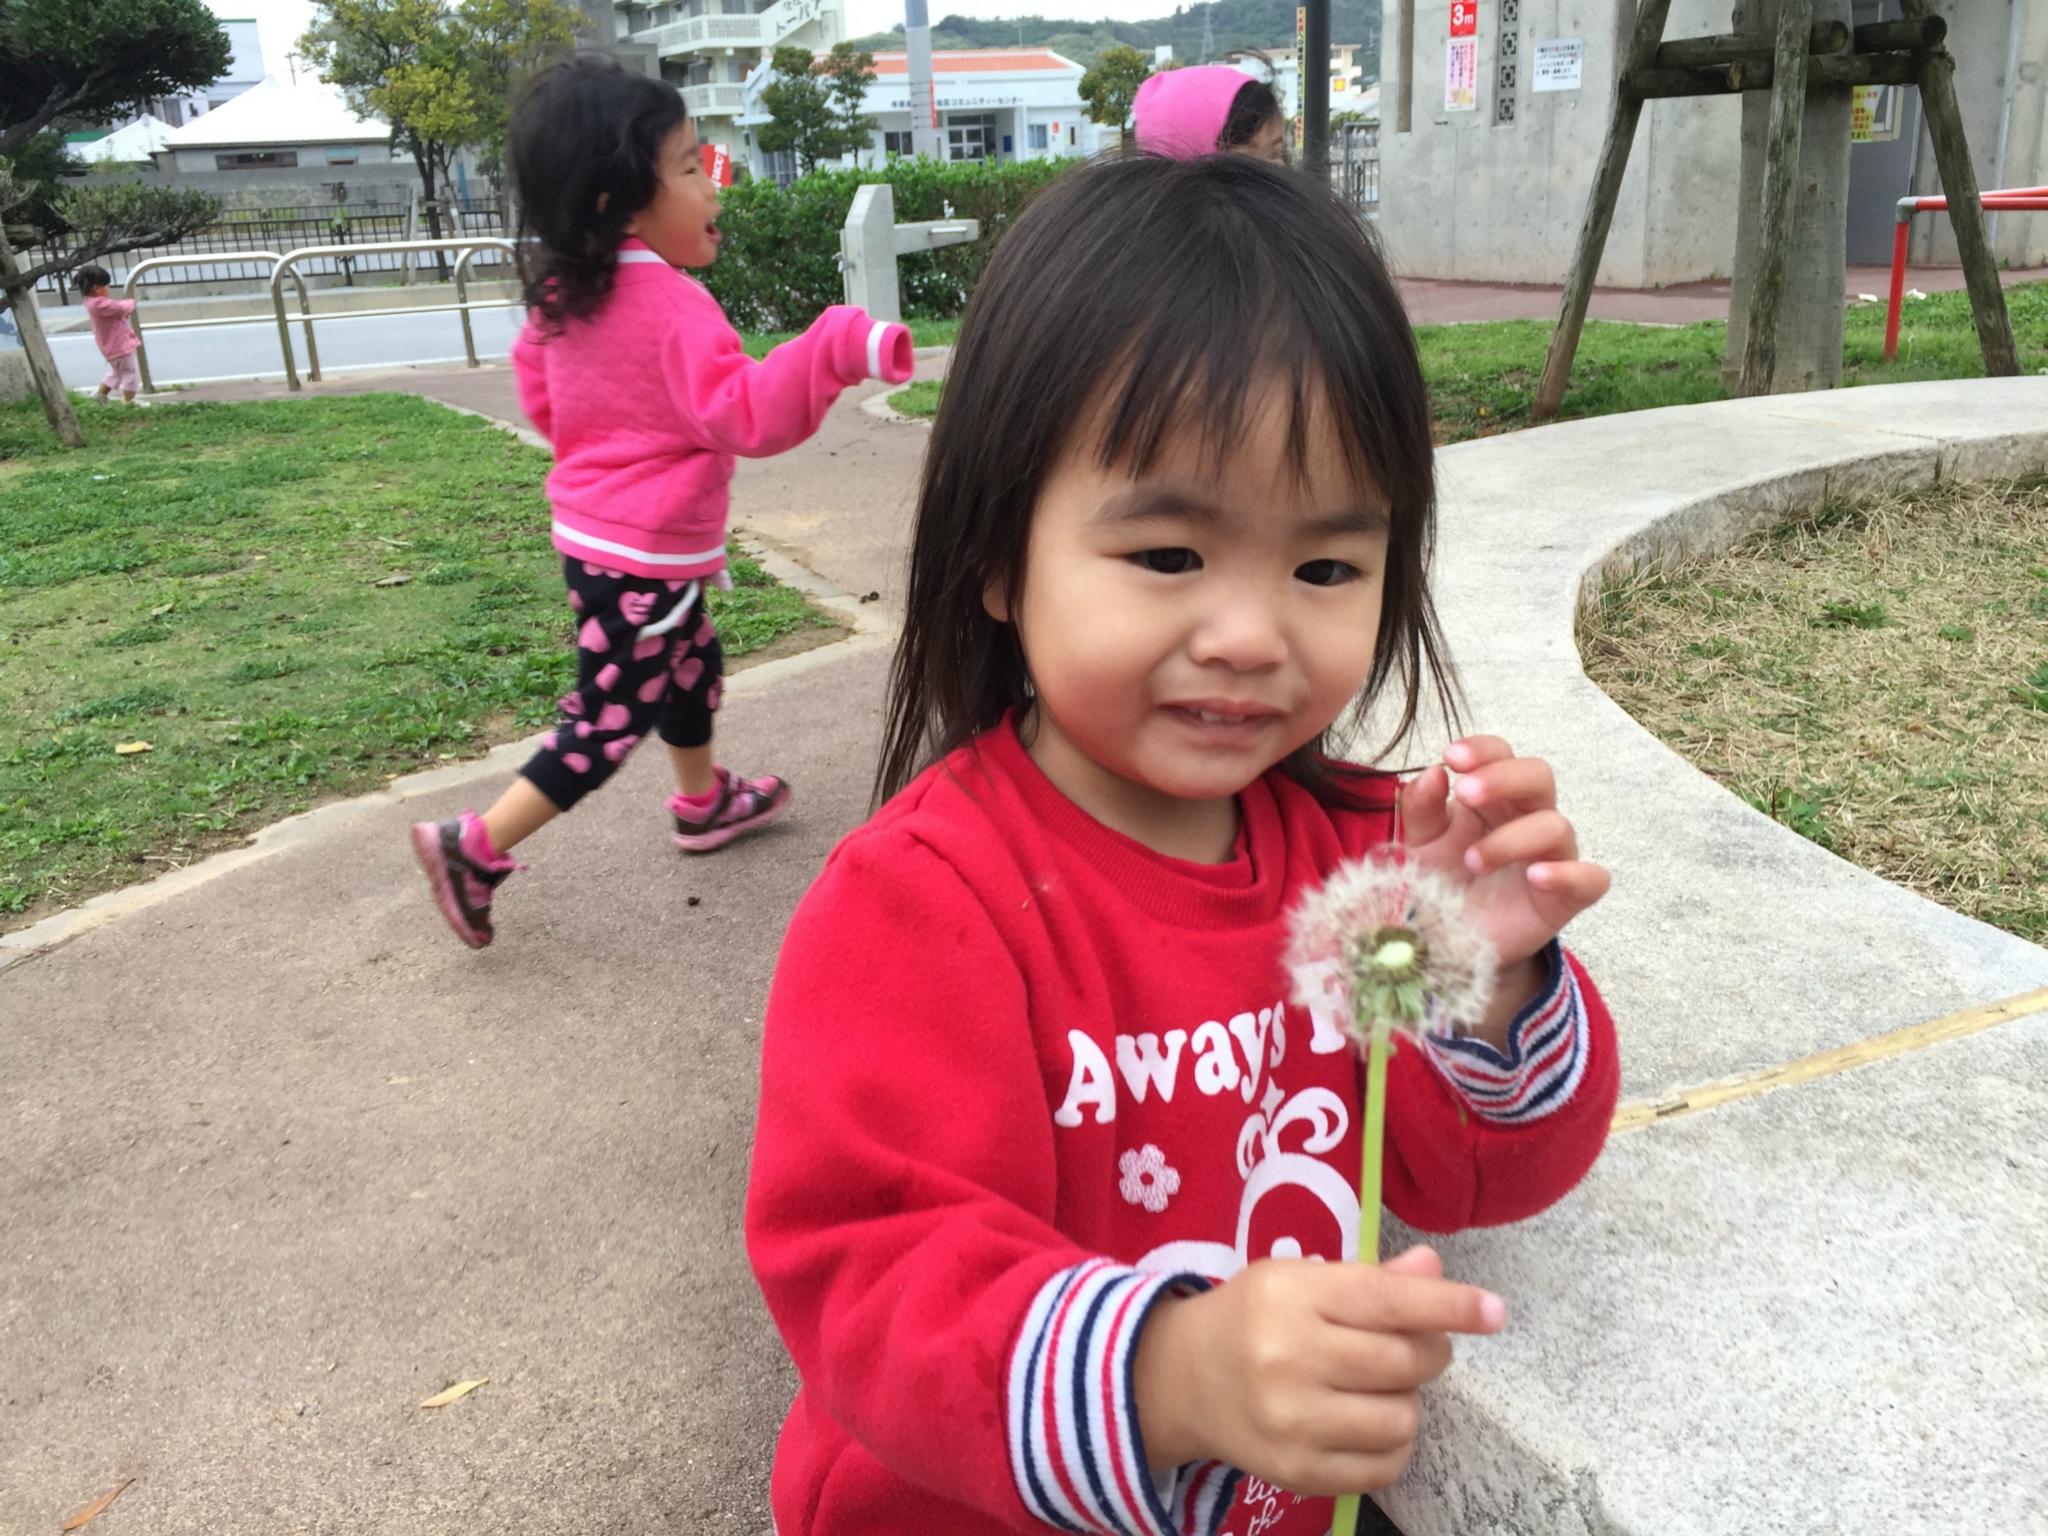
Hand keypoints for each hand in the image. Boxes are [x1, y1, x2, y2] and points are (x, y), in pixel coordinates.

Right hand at [1132, 1247, 1503, 1493]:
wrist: (1181, 1378)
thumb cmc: (1253, 1317)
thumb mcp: (1300, 1279)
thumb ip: (1371, 1279)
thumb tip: (1434, 1270)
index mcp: (1291, 1295)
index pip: (1387, 1300)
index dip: (1448, 1305)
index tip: (1494, 1311)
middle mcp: (1288, 1357)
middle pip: (1404, 1361)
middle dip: (1428, 1351)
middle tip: (1415, 1345)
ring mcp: (1291, 1421)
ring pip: (1401, 1418)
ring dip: (1408, 1400)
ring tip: (1381, 1386)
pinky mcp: (1295, 1471)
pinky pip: (1383, 1467)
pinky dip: (1392, 1444)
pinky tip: (1368, 1422)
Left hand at [1398, 737, 1608, 1027]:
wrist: (1447, 945)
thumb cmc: (1440, 883)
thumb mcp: (1420, 844)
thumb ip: (1421, 808)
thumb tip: (1433, 772)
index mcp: (1492, 798)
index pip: (1501, 755)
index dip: (1483, 749)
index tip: (1451, 757)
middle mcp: (1526, 819)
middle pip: (1538, 776)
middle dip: (1503, 778)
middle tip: (1466, 793)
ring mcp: (1550, 857)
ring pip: (1557, 825)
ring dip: (1513, 837)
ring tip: (1472, 860)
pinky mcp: (1565, 897)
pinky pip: (1591, 878)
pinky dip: (1569, 874)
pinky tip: (1536, 876)